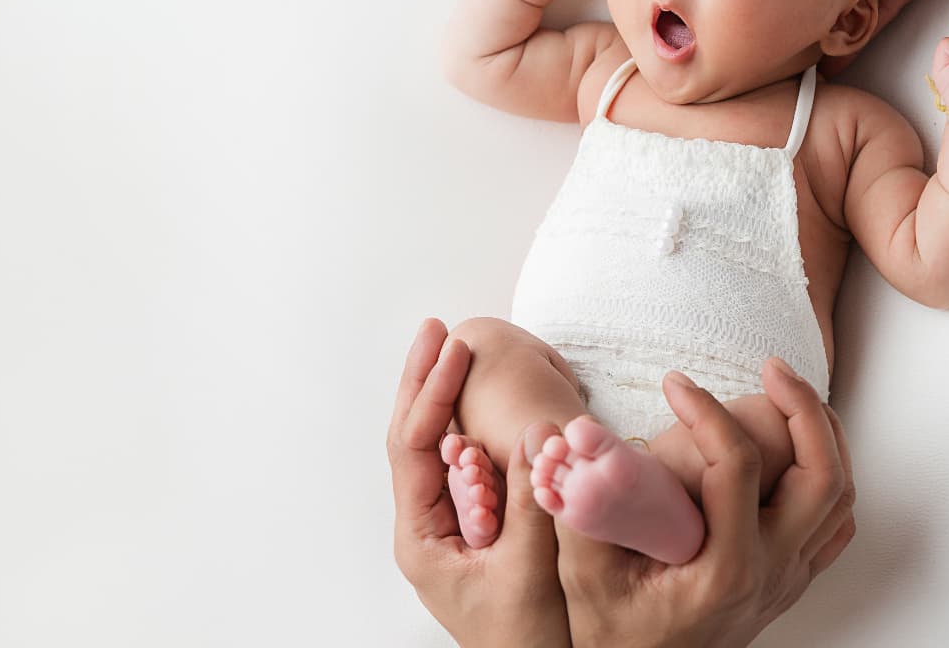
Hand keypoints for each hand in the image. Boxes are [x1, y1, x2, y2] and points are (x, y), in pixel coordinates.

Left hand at [387, 319, 568, 647]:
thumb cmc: (526, 640)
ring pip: (437, 449)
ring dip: (445, 399)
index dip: (432, 392)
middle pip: (414, 438)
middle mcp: (426, 527)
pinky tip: (479, 404)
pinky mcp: (476, 528)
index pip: (414, 447)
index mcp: (422, 537)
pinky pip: (468, 469)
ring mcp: (449, 526)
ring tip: (453, 352)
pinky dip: (474, 428)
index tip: (455, 348)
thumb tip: (535, 433)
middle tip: (437, 331)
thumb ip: (528, 503)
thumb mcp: (527, 570)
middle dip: (425, 381)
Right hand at [556, 361, 856, 647]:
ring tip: (791, 391)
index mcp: (724, 569)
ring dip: (825, 434)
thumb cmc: (612, 634)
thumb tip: (555, 436)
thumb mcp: (584, 573)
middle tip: (771, 366)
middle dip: (802, 407)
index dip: (708, 411)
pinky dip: (831, 476)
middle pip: (820, 475)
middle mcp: (769, 573)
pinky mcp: (791, 580)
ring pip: (839, 495)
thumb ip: (572, 504)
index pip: (737, 467)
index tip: (674, 383)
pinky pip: (836, 524)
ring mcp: (787, 578)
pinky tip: (805, 448)